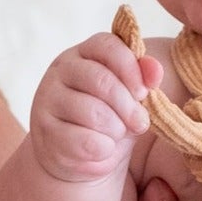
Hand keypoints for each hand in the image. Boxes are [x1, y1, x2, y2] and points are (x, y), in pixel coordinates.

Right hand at [30, 31, 160, 184]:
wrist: (78, 155)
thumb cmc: (108, 118)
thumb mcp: (129, 96)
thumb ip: (143, 79)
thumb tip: (155, 71)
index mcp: (83, 53)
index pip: (106, 46)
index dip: (131, 68)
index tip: (144, 92)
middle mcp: (60, 71)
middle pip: (101, 80)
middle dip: (128, 106)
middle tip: (140, 123)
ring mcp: (48, 100)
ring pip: (92, 112)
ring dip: (116, 129)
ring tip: (118, 135)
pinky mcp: (46, 132)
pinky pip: (83, 141)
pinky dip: (102, 149)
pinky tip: (103, 149)